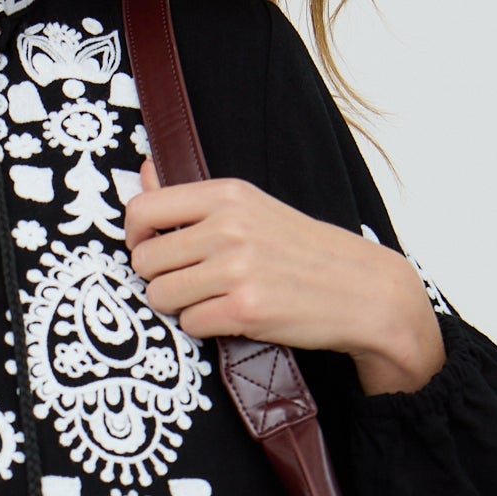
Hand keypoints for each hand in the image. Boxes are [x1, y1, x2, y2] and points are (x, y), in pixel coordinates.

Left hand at [124, 160, 445, 394]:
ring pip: (161, 295)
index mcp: (227, 195)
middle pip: (146, 259)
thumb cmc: (303, 251)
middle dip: (160, 277)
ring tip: (211, 299)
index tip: (148, 249)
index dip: (134, 237)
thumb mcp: (251, 207)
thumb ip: (191, 196)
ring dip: (179, 305)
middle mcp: (229, 227)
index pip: (143, 208)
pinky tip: (230, 316)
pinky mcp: (245, 308)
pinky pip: (189, 324)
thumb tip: (143, 169)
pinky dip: (203, 326)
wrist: (362, 290)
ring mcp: (237, 268)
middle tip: (191, 282)